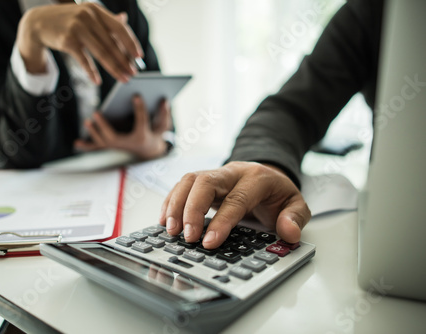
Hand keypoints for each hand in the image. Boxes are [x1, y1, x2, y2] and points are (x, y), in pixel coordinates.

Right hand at [16, 2, 143, 83]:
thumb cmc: (67, 21)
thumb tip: (125, 20)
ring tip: (123, 79)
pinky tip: (98, 81)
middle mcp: (87, 16)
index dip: (131, 42)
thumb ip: (105, 20)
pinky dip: (91, 72)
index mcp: (96, 9)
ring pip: (101, 52)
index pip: (119, 28)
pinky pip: (84, 59)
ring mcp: (77, 28)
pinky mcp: (67, 40)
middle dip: (124, 61)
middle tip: (133, 73)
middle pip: (111, 44)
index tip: (139, 56)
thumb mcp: (86, 15)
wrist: (37, 23)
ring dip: (114, 68)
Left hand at [74, 96, 171, 159]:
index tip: (136, 95)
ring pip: (103, 142)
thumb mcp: (162, 125)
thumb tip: (165, 99)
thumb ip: (164, 113)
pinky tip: (76, 143)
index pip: (141, 121)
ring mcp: (117, 147)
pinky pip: (97, 147)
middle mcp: (127, 144)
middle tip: (96, 113)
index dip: (140, 108)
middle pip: (113, 137)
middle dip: (103, 126)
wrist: (149, 151)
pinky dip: (87, 146)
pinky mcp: (111, 147)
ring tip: (87, 121)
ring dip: (94, 132)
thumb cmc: (154, 133)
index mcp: (142, 137)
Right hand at [159, 161, 310, 248]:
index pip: (236, 199)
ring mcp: (215, 174)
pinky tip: (165, 219)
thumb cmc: (277, 193)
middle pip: (205, 182)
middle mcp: (232, 173)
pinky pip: (181, 185)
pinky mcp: (202, 180)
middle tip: (187, 236)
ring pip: (189, 180)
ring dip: (176, 204)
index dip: (222, 221)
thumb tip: (289, 232)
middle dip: (192, 209)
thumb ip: (295, 217)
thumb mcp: (296, 203)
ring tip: (171, 230)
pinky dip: (171, 201)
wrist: (267, 174)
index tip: (209, 242)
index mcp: (256, 178)